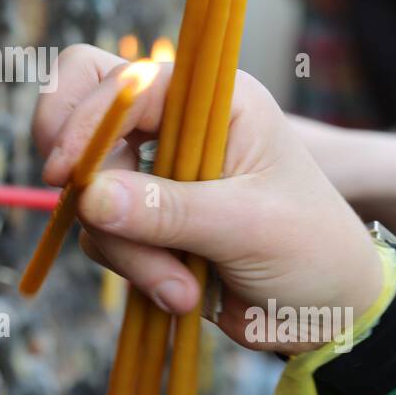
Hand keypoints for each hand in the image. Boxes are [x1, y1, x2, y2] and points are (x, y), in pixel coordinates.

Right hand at [34, 44, 383, 354]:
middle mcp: (178, 125)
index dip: (86, 119)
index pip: (125, 82)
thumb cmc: (312, 249)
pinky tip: (181, 295)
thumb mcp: (248, 225)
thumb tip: (89, 198)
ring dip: (125, 248)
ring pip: (91, 192)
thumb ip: (168, 210)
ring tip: (181, 288)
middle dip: (84, 176)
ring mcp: (157, 174)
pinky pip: (103, 234)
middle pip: (85, 118)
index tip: (66, 175)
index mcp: (213, 99)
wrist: (329, 312)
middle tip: (84, 214)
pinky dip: (133, 270)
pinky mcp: (144, 221)